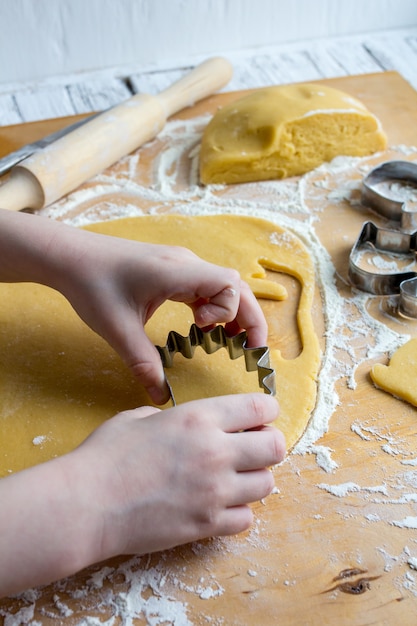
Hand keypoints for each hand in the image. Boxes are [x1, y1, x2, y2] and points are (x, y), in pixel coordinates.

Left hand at [0, 210, 267, 403]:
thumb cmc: (92, 285)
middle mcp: (185, 263)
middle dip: (249, 316)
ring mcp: (180, 264)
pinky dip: (214, 306)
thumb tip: (159, 396)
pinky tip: (205, 326)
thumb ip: (142, 363)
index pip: (228, 284)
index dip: (229, 310)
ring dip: (233, 311)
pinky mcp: (172, 270)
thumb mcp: (117, 329)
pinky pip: (206, 286)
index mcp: (177, 272)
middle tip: (254, 348)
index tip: (203, 329)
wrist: (71, 257)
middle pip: (235, 285)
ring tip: (235, 340)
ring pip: (223, 285)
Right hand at [73, 393, 284, 557]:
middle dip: (268, 445)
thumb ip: (170, 417)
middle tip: (251, 449)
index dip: (266, 410)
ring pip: (266, 485)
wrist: (87, 503)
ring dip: (253, 479)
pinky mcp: (207, 524)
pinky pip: (245, 518)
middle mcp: (215, 451)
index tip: (260, 416)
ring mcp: (214, 491)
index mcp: (199, 418)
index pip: (260, 407)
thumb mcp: (138, 419)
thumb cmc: (105, 455)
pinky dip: (236, 512)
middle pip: (275, 447)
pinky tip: (217, 505)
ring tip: (232, 479)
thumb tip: (183, 424)